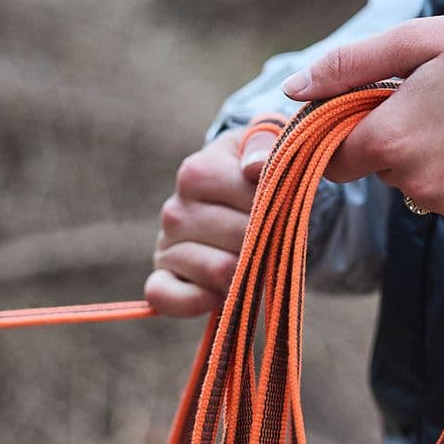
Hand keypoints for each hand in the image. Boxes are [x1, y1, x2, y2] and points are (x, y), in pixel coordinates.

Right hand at [145, 130, 270, 317]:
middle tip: (270, 237)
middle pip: (239, 240)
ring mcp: (165, 247)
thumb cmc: (259, 171)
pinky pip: (165, 298)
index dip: (277, 206)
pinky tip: (222, 295)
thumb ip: (267, 145)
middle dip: (266, 242)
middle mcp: (174, 209)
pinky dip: (198, 301)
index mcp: (196, 172)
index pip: (249, 198)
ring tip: (252, 260)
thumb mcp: (271, 142)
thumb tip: (254, 169)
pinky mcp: (161, 281)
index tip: (283, 202)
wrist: (240, 199)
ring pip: (217, 271)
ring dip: (247, 273)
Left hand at [282, 14, 443, 231]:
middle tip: (441, 107)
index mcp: (388, 138)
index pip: (335, 160)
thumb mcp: (414, 42)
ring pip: (422, 189)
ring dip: (435, 165)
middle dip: (400, 144)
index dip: (346, 140)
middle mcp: (413, 182)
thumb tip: (293, 90)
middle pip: (384, 171)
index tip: (367, 120)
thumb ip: (348, 67)